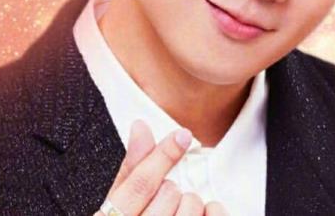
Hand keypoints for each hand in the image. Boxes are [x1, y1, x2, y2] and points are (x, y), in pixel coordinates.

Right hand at [94, 119, 228, 214]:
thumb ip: (132, 169)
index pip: (140, 184)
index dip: (163, 155)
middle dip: (173, 191)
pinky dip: (215, 212)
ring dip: (192, 204)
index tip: (182, 135)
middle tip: (164, 204)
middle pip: (170, 193)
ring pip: (192, 206)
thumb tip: (141, 127)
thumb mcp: (118, 205)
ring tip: (178, 215)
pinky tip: (205, 214)